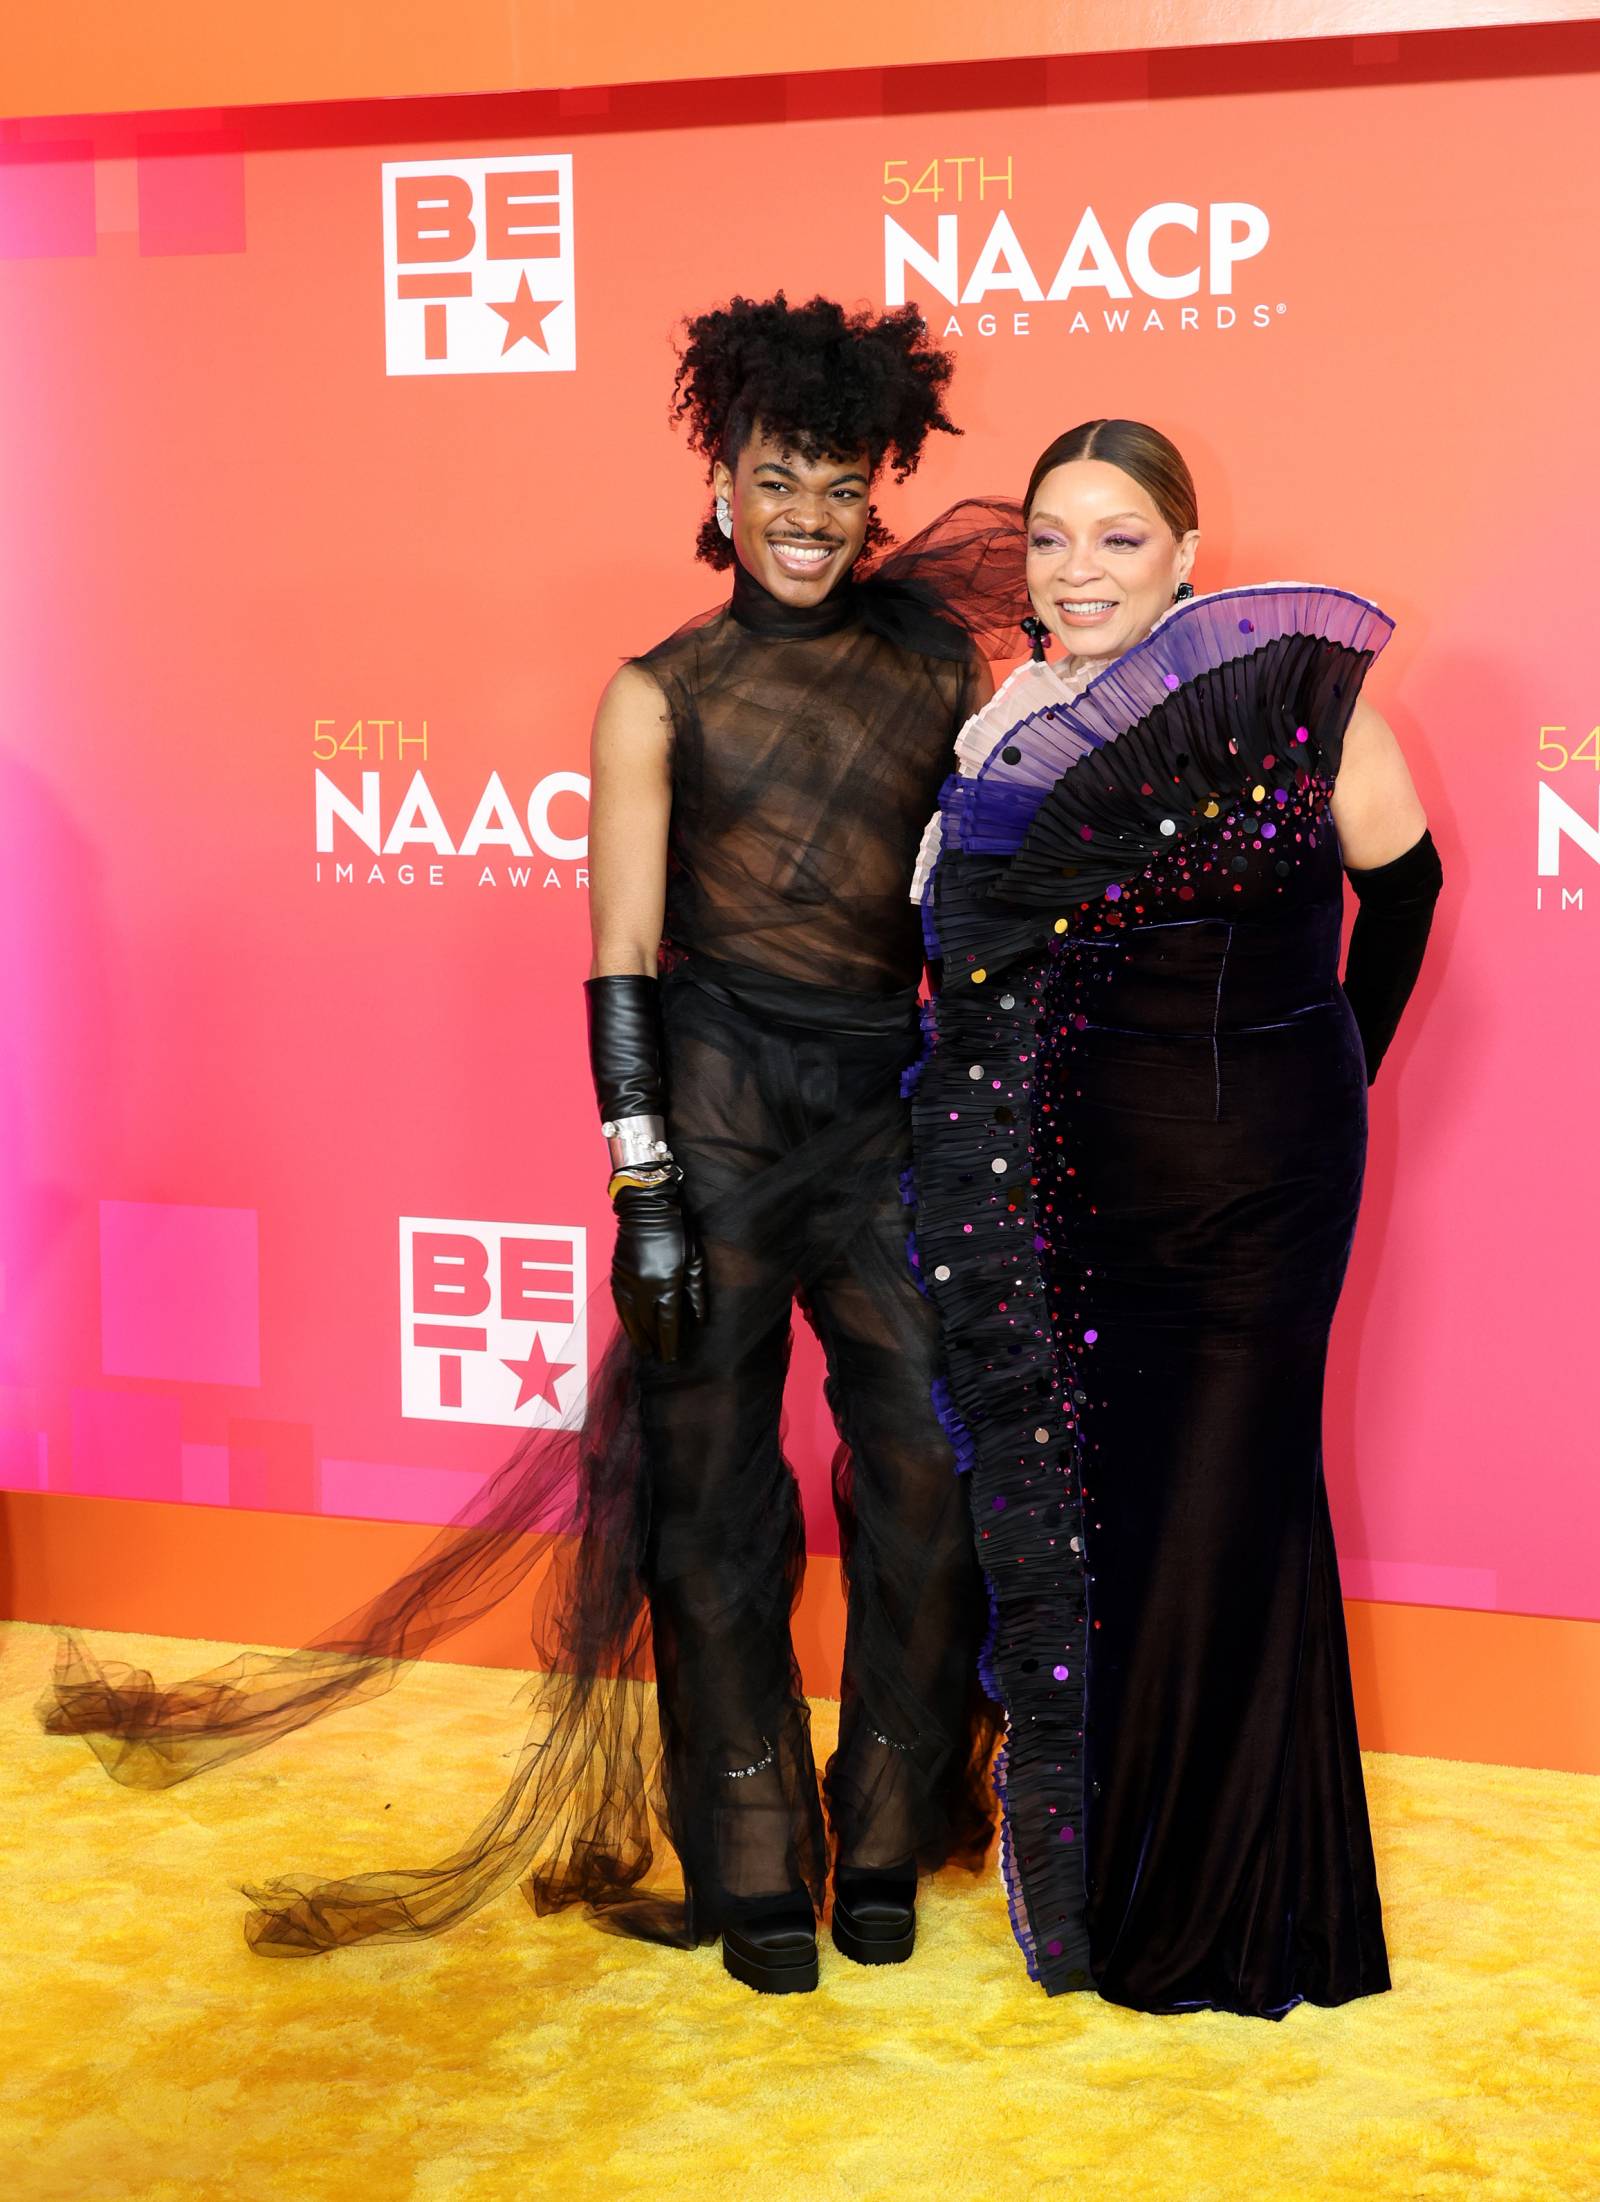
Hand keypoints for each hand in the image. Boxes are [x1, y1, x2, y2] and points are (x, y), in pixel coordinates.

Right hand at [610, 1175, 706, 1363]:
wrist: (646, 1208)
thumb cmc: (677, 1231)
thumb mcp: (695, 1260)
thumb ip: (696, 1293)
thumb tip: (699, 1321)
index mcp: (667, 1283)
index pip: (668, 1323)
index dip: (670, 1343)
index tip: (672, 1357)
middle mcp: (645, 1287)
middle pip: (648, 1324)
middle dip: (655, 1342)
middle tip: (660, 1357)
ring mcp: (628, 1282)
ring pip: (630, 1318)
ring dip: (637, 1336)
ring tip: (643, 1349)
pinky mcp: (616, 1276)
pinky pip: (619, 1305)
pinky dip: (624, 1320)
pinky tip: (629, 1327)